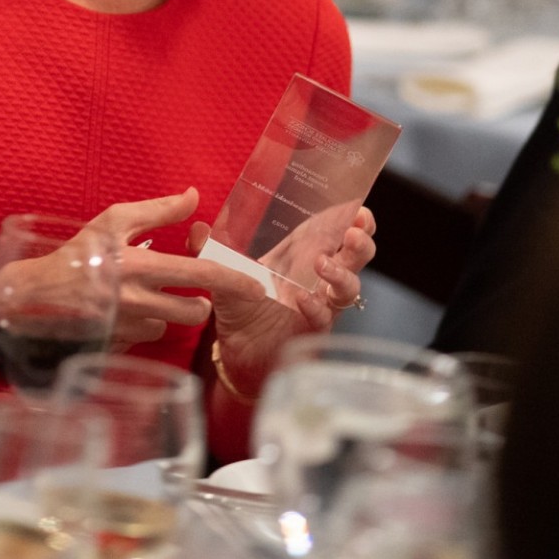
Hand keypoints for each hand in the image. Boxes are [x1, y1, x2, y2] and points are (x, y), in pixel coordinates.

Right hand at [79, 189, 267, 346]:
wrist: (33, 294)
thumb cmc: (76, 252)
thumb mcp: (114, 221)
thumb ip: (158, 210)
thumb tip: (194, 196)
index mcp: (141, 265)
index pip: (201, 276)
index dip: (233, 282)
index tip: (256, 288)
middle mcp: (138, 300)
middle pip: (195, 313)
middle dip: (200, 304)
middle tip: (191, 294)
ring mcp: (128, 327)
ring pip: (168, 325)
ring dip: (164, 313)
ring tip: (142, 298)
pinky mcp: (118, 345)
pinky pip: (145, 337)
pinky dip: (141, 326)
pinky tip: (123, 312)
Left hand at [189, 206, 375, 398]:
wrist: (236, 349)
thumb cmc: (240, 304)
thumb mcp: (222, 271)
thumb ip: (209, 248)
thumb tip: (197, 227)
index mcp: (304, 253)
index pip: (338, 230)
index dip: (354, 219)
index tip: (358, 209)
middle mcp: (319, 277)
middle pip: (355, 256)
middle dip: (361, 242)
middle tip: (354, 233)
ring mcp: (320, 303)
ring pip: (349, 287)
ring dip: (341, 273)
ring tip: (323, 264)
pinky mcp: (312, 329)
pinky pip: (324, 318)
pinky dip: (317, 308)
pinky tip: (304, 300)